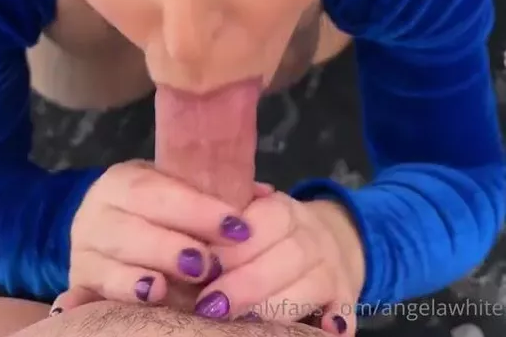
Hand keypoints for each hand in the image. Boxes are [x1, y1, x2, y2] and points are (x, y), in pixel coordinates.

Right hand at [59, 161, 265, 312]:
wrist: (112, 241)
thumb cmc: (159, 219)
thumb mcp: (180, 199)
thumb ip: (216, 196)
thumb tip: (264, 196)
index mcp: (123, 181)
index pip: (157, 188)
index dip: (197, 208)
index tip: (237, 225)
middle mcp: (97, 210)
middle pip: (132, 223)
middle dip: (173, 243)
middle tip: (211, 263)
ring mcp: (84, 248)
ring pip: (114, 256)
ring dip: (152, 267)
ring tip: (182, 281)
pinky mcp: (80, 283)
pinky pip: (97, 288)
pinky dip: (125, 290)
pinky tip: (151, 295)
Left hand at [192, 194, 364, 332]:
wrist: (334, 240)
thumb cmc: (274, 235)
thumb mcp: (254, 219)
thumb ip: (228, 228)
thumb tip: (190, 242)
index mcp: (285, 211)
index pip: (266, 220)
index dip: (236, 245)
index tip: (204, 267)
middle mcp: (313, 236)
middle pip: (288, 254)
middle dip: (248, 282)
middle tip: (212, 305)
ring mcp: (333, 267)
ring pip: (312, 283)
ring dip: (277, 305)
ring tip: (245, 322)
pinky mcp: (346, 298)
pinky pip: (344, 309)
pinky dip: (334, 321)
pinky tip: (322, 328)